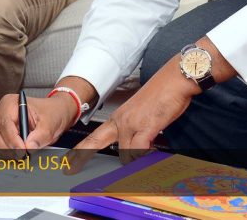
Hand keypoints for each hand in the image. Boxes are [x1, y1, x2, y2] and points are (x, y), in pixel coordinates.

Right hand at [0, 93, 76, 156]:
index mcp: (10, 103)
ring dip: (5, 153)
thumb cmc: (50, 113)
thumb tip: (29, 147)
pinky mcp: (0, 135)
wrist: (53, 114)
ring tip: (20, 159)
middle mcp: (0, 112)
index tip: (22, 151)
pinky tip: (17, 158)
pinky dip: (5, 155)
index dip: (12, 139)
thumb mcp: (50, 122)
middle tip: (20, 158)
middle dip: (5, 148)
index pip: (5, 123)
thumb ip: (41, 134)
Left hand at [74, 57, 196, 163]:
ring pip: (125, 153)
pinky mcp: (146, 126)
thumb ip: (137, 131)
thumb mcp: (143, 114)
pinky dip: (145, 155)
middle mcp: (122, 120)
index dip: (82, 149)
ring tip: (146, 155)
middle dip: (83, 155)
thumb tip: (138, 148)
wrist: (176, 78)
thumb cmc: (163, 94)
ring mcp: (132, 123)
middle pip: (97, 141)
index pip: (96, 135)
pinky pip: (139, 150)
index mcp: (119, 117)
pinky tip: (151, 152)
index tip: (70, 160)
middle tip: (71, 168)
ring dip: (134, 160)